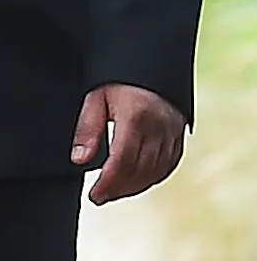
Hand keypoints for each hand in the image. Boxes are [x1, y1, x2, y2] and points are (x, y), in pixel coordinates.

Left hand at [73, 83, 186, 204]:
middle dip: (118, 188)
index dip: (108, 183)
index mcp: (136, 117)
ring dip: (134, 186)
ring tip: (113, 192)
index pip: (122, 161)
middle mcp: (159, 127)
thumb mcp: (95, 97)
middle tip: (100, 197)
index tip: (95, 195)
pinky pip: (169, 164)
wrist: (150, 63)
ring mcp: (173, 132)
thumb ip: (88, 129)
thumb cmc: (118, 79)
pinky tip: (136, 182)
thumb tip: (80, 160)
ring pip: (156, 171)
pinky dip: (152, 177)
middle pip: (140, 170)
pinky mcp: (180, 135)